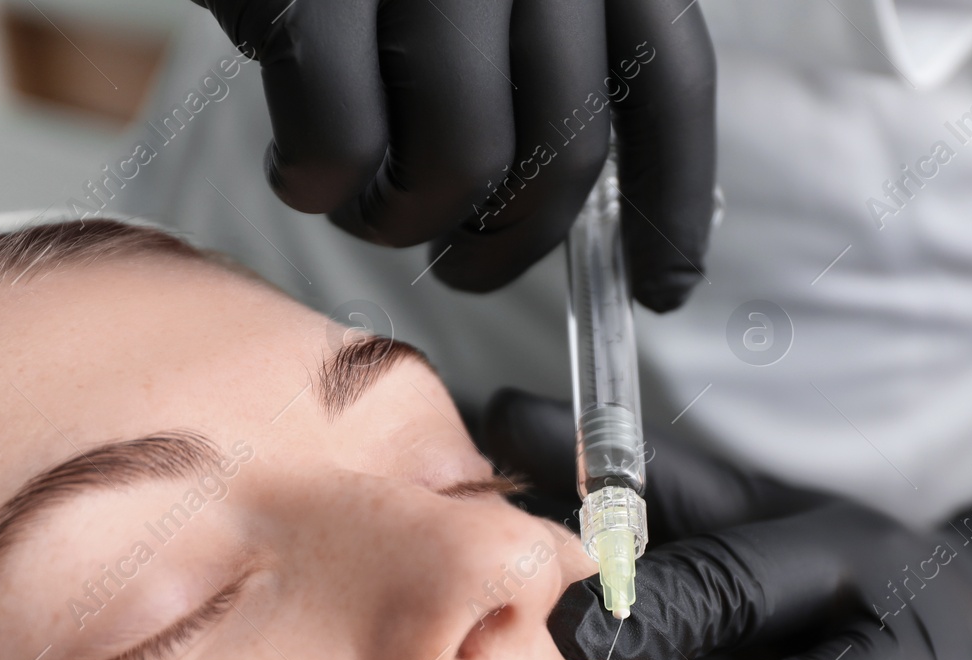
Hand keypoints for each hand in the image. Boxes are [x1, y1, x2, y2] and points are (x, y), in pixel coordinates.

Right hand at [192, 0, 716, 310]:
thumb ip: (543, 58)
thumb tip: (560, 203)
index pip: (669, 85)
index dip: (670, 206)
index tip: (659, 290)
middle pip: (564, 154)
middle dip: (510, 246)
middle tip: (461, 264)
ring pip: (458, 165)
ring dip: (402, 221)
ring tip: (364, 202)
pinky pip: (341, 145)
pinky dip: (318, 186)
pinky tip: (300, 169)